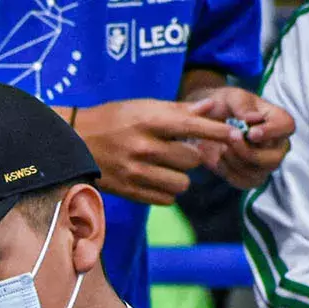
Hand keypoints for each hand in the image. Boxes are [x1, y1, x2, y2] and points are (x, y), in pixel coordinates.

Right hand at [74, 99, 237, 205]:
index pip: (195, 127)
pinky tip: (156, 180)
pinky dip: (166, 191)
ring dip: (180, 177)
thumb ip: (178, 110)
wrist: (72, 142)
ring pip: (182, 183)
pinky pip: (165, 199)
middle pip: (193, 160)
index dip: (219, 132)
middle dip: (192, 156)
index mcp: (148, 121)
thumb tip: (213, 108)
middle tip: (180, 151)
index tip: (235, 134)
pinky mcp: (129, 191)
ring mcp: (135, 172)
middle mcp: (143, 147)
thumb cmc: (111, 119)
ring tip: (167, 168)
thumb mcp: (141, 106)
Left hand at [182, 87, 293, 189]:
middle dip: (249, 152)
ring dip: (236, 162)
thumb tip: (253, 118)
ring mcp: (264, 163)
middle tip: (229, 139)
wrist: (204, 122)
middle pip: (275, 158)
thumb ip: (241, 105)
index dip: (271, 132)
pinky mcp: (250, 176)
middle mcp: (276, 144)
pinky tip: (219, 159)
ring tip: (221, 147)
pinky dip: (229, 173)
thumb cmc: (224, 105)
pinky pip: (244, 182)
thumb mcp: (230, 97)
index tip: (251, 133)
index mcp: (277, 120)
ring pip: (258, 172)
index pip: (287, 127)